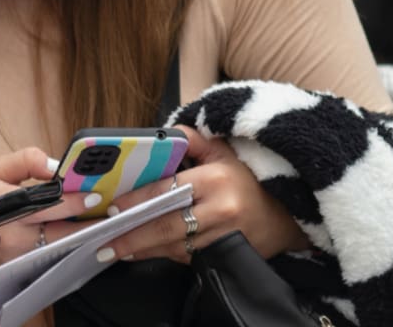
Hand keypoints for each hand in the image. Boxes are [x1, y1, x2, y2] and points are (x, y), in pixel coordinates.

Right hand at [0, 148, 97, 275]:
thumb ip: (23, 161)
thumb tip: (52, 165)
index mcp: (7, 207)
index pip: (49, 205)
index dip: (75, 201)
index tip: (97, 196)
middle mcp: (16, 235)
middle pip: (63, 232)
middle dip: (89, 223)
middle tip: (111, 212)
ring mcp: (19, 256)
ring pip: (61, 247)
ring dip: (81, 235)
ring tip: (102, 221)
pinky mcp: (21, 267)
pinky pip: (51, 255)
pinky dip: (67, 245)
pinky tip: (79, 234)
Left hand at [94, 126, 307, 264]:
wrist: (288, 216)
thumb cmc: (249, 181)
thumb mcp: (224, 151)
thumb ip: (192, 140)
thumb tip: (162, 135)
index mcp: (216, 180)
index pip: (167, 190)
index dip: (137, 201)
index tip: (113, 208)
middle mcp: (220, 211)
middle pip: (167, 226)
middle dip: (132, 236)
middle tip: (104, 242)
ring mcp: (224, 238)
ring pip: (175, 247)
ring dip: (144, 250)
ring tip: (115, 250)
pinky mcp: (226, 257)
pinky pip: (188, 258)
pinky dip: (165, 255)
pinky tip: (144, 253)